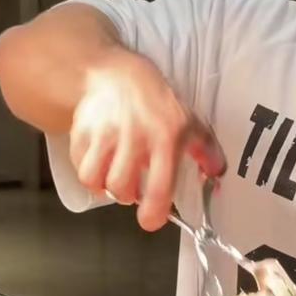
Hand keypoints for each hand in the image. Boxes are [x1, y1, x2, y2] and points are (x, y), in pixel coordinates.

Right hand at [69, 47, 224, 230]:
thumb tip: (217, 175)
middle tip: (132, 188)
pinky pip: (78, 163)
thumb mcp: (189, 123)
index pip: (159, 186)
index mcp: (165, 138)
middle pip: (120, 187)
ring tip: (112, 176)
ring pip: (93, 178)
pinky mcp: (82, 129)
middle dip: (126, 195)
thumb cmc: (158, 104)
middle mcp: (134, 136)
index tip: (149, 221)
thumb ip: (206, 152)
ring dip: (103, 185)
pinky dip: (86, 168)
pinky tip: (99, 161)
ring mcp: (104, 132)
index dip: (153, 212)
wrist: (121, 75)